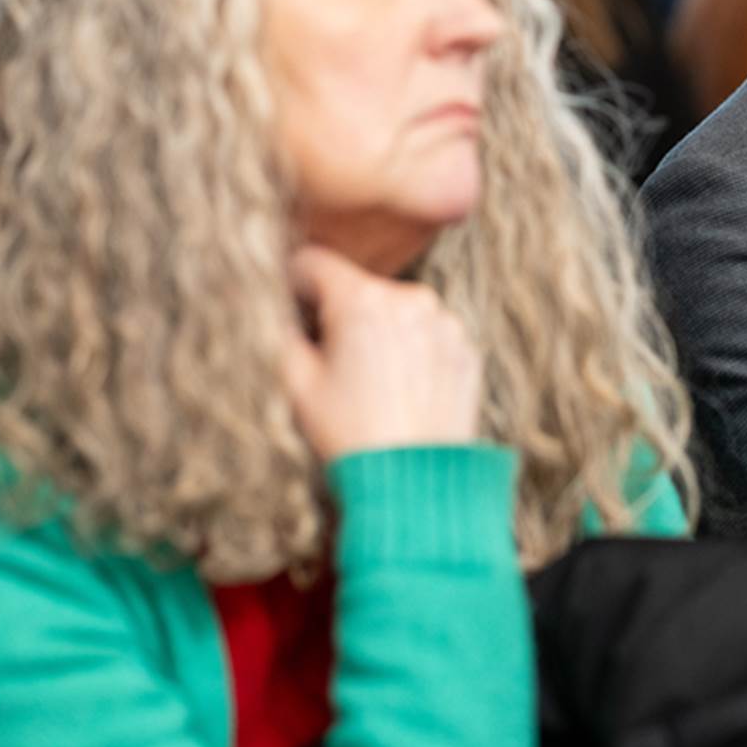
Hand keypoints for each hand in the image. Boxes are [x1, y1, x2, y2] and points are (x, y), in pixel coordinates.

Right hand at [279, 246, 483, 461]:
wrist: (415, 482)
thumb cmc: (350, 434)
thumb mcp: (296, 385)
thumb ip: (280, 334)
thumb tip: (280, 313)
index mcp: (363, 301)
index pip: (315, 263)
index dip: (294, 281)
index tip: (289, 303)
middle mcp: (411, 299)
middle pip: (361, 288)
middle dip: (341, 313)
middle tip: (330, 357)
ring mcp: (445, 323)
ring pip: (398, 310)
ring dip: (380, 330)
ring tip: (369, 380)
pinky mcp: (466, 348)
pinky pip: (429, 335)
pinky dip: (412, 350)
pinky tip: (400, 388)